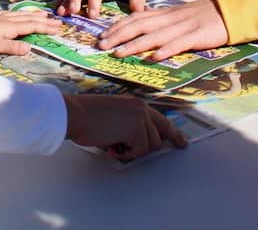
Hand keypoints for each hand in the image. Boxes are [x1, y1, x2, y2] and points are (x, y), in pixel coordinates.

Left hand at [0, 9, 60, 55]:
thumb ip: (11, 47)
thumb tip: (31, 49)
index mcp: (9, 27)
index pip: (32, 26)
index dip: (46, 28)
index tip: (59, 28)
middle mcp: (8, 20)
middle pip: (30, 19)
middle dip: (45, 21)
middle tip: (59, 22)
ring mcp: (1, 18)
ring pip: (23, 15)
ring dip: (35, 16)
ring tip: (45, 15)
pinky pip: (15, 14)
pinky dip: (24, 14)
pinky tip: (21, 14)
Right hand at [62, 94, 186, 160]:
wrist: (76, 114)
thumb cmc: (87, 118)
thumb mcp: (114, 119)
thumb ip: (129, 128)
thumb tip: (138, 147)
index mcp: (136, 104)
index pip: (160, 120)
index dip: (173, 133)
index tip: (182, 142)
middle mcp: (142, 108)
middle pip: (160, 135)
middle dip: (151, 147)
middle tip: (150, 150)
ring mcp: (141, 117)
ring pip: (151, 145)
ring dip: (134, 150)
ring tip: (115, 145)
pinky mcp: (136, 129)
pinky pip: (140, 151)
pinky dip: (127, 154)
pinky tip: (113, 146)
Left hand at [96, 0, 229, 61]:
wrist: (227, 12)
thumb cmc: (202, 16)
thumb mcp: (178, 16)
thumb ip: (160, 22)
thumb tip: (141, 30)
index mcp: (164, 14)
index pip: (136, 17)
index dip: (118, 26)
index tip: (102, 34)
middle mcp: (169, 19)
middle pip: (139, 25)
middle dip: (118, 35)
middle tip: (101, 45)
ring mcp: (182, 28)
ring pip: (154, 36)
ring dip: (134, 45)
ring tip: (118, 53)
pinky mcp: (196, 36)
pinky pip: (179, 44)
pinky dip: (165, 50)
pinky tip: (154, 58)